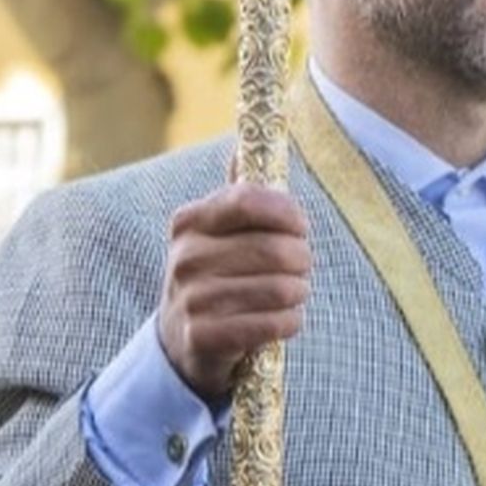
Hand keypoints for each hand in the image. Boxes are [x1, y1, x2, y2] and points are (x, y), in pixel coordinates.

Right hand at [158, 183, 311, 402]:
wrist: (181, 341)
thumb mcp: (219, 232)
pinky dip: (290, 322)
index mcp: (189, 221)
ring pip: (277, 288)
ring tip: (295, 293)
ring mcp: (190, 299)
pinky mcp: (202, 337)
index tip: (301, 226)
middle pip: (273, 248)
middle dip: (302, 258)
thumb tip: (241, 144)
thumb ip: (237, 194)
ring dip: (298, 292)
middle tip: (303, 266)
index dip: (287, 212)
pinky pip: (270, 323)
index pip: (248, 200)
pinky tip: (286, 319)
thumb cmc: (218, 275)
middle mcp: (184, 257)